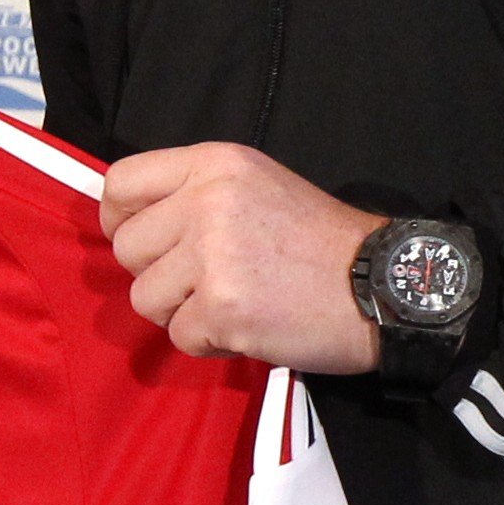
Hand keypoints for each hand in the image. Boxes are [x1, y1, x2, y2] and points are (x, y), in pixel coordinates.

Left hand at [100, 143, 383, 371]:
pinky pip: (179, 336)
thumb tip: (132, 223)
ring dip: (181, 312)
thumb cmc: (319, 242)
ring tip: (231, 302)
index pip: (120, 184)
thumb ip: (195, 194)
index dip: (119, 220)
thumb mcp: (257, 185)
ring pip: (145, 298)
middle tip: (204, 281)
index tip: (143, 242)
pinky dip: (209, 341)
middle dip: (156, 274)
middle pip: (126, 249)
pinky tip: (248, 325)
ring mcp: (211, 256)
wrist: (384, 286)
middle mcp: (206, 202)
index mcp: (213, 164)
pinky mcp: (221, 307)